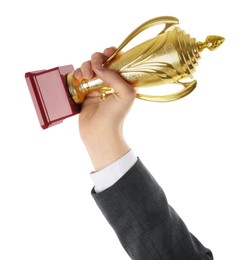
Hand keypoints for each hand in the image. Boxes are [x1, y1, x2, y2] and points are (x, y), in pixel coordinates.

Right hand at [75, 47, 135, 170]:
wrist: (99, 132)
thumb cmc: (115, 116)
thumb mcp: (125, 94)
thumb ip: (115, 76)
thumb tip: (99, 65)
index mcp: (123, 81)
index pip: (119, 60)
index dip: (112, 53)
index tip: (107, 54)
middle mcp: (111, 82)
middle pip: (102, 60)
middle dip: (96, 59)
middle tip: (94, 69)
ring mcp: (97, 86)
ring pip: (89, 66)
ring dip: (85, 67)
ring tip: (85, 77)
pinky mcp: (86, 91)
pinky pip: (80, 75)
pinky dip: (78, 74)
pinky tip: (79, 79)